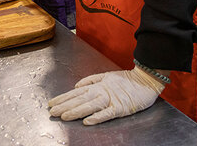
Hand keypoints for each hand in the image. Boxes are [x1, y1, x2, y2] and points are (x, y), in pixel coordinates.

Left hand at [47, 67, 164, 125]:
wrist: (146, 80)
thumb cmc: (126, 80)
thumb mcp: (106, 75)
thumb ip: (91, 80)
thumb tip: (76, 86)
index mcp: (97, 85)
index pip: (76, 93)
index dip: (63, 98)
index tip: (51, 103)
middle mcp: (101, 92)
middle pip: (80, 99)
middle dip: (64, 106)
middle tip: (52, 112)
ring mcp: (111, 100)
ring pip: (90, 106)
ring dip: (76, 111)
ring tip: (64, 116)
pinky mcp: (120, 108)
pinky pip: (107, 113)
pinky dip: (97, 117)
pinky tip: (87, 121)